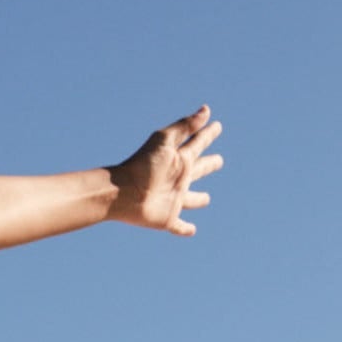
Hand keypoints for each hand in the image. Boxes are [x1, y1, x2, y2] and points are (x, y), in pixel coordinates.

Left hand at [109, 106, 224, 236]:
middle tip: (219, 160)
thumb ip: (185, 127)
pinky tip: (191, 230)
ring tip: (207, 199)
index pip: (197, 143)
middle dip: (209, 165)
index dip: (208, 134)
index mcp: (179, 159)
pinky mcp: (166, 218)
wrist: (121, 192)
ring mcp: (173, 199)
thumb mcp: (165, 141)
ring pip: (190, 200)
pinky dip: (185, 228)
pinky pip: (178, 225)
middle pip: (198, 170)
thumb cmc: (142, 165)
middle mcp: (178, 178)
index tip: (216, 125)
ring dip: (199, 199)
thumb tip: (206, 110)